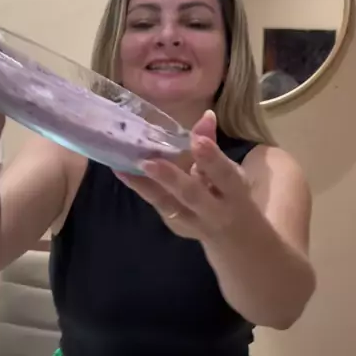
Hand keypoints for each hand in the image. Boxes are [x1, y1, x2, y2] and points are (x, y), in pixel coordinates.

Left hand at [115, 110, 255, 241]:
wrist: (235, 239)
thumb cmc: (231, 195)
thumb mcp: (230, 172)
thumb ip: (214, 146)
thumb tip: (206, 115)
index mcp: (234, 192)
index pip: (225, 175)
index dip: (212, 159)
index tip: (197, 142)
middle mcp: (214, 211)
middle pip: (192, 195)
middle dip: (171, 178)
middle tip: (149, 162)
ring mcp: (191, 222)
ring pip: (167, 203)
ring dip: (144, 184)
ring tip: (122, 164)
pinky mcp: (175, 225)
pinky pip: (156, 204)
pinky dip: (138, 187)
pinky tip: (121, 170)